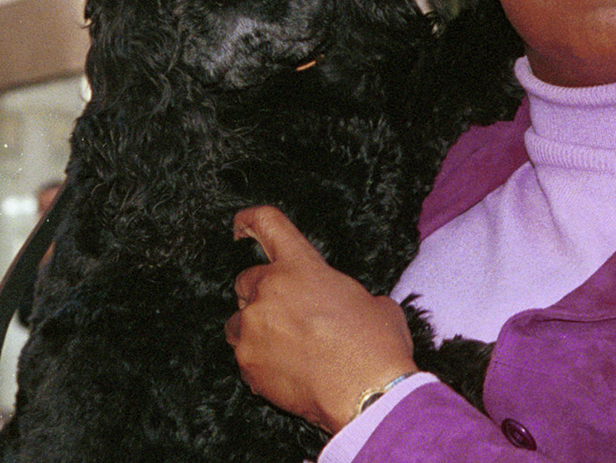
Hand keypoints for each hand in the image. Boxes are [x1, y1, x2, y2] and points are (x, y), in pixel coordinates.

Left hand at [224, 206, 418, 432]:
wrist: (367, 395)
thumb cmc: (377, 346)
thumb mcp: (373, 303)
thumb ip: (343, 293)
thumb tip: (343, 305)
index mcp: (302, 267)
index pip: (267, 224)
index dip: (249, 220)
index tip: (239, 227)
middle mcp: (270, 290)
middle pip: (245, 280)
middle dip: (261, 293)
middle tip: (286, 314)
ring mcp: (253, 328)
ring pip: (238, 321)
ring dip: (255, 329)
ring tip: (286, 349)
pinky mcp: (247, 364)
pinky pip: (244, 357)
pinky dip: (260, 363)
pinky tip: (289, 374)